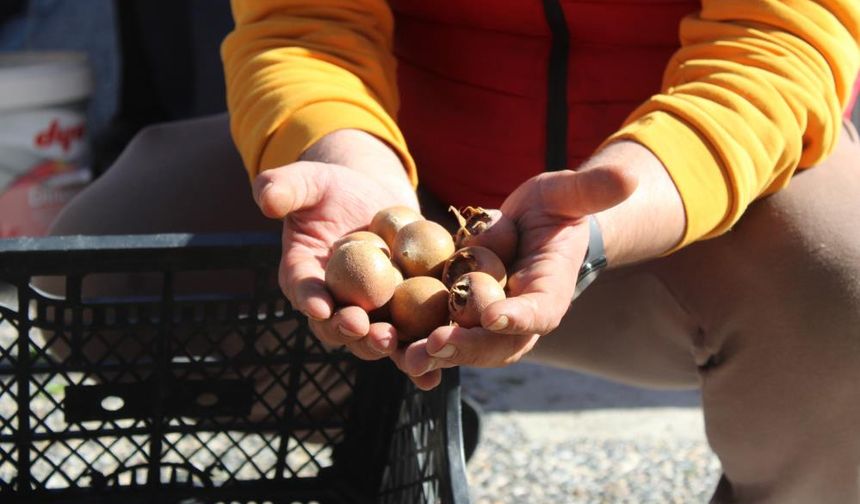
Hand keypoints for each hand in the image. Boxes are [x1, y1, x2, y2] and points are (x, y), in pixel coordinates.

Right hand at [253, 130, 418, 359]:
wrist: (371, 196)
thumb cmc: (332, 188)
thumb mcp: (308, 181)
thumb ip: (285, 188)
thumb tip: (265, 198)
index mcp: (304, 275)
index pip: (302, 289)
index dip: (309, 298)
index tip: (319, 306)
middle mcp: (334, 302)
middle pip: (338, 325)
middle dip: (350, 331)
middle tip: (362, 329)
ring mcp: (370, 312)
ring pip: (374, 338)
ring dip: (384, 347)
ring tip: (396, 345)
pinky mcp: (404, 312)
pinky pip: (412, 337)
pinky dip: (421, 354)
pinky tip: (435, 373)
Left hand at [391, 165, 636, 389]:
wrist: (534, 226)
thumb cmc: (557, 208)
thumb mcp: (569, 193)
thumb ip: (593, 190)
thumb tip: (629, 177)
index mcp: (549, 290)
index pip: (540, 310)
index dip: (519, 317)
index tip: (495, 316)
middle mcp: (520, 317)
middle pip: (497, 342)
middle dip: (468, 346)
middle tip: (437, 344)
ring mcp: (489, 323)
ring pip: (466, 347)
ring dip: (438, 355)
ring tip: (408, 357)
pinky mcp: (462, 317)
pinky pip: (442, 335)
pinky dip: (418, 343)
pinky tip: (389, 344)